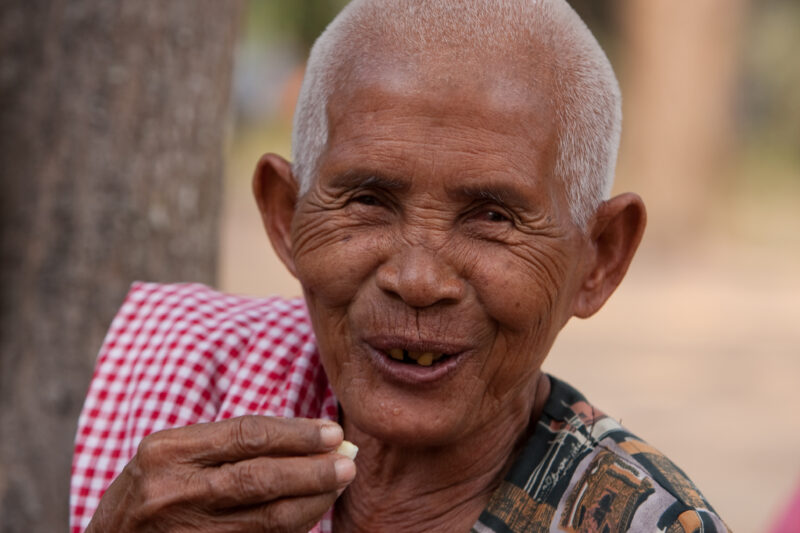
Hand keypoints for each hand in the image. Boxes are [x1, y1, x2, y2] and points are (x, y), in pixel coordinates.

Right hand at [86, 416, 355, 532]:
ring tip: (338, 483)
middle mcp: (175, 490)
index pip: (248, 435)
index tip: (331, 432)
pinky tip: (312, 511)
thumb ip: (229, 443)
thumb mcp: (173, 454)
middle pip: (261, 478)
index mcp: (169, 451)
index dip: (297, 434)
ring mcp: (189, 531)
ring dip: (312, 500)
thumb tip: (307, 435)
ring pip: (268, 518)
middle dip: (313, 469)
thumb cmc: (152, 490)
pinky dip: (293, 526)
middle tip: (347, 461)